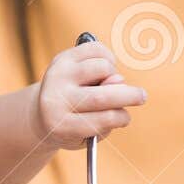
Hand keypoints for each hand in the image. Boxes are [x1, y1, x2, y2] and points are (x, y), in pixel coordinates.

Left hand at [32, 41, 147, 150]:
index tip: (126, 118)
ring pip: (102, 68)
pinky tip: (103, 70)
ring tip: (110, 83)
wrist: (42, 111)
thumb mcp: (88, 133)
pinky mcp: (62, 58)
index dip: (120, 119)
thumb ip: (106, 117)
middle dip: (128, 96)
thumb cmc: (73, 126)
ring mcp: (58, 76)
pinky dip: (108, 58)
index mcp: (61, 125)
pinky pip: (96, 50)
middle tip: (142, 97)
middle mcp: (56, 99)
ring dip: (114, 76)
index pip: (99, 121)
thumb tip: (116, 79)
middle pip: (101, 97)